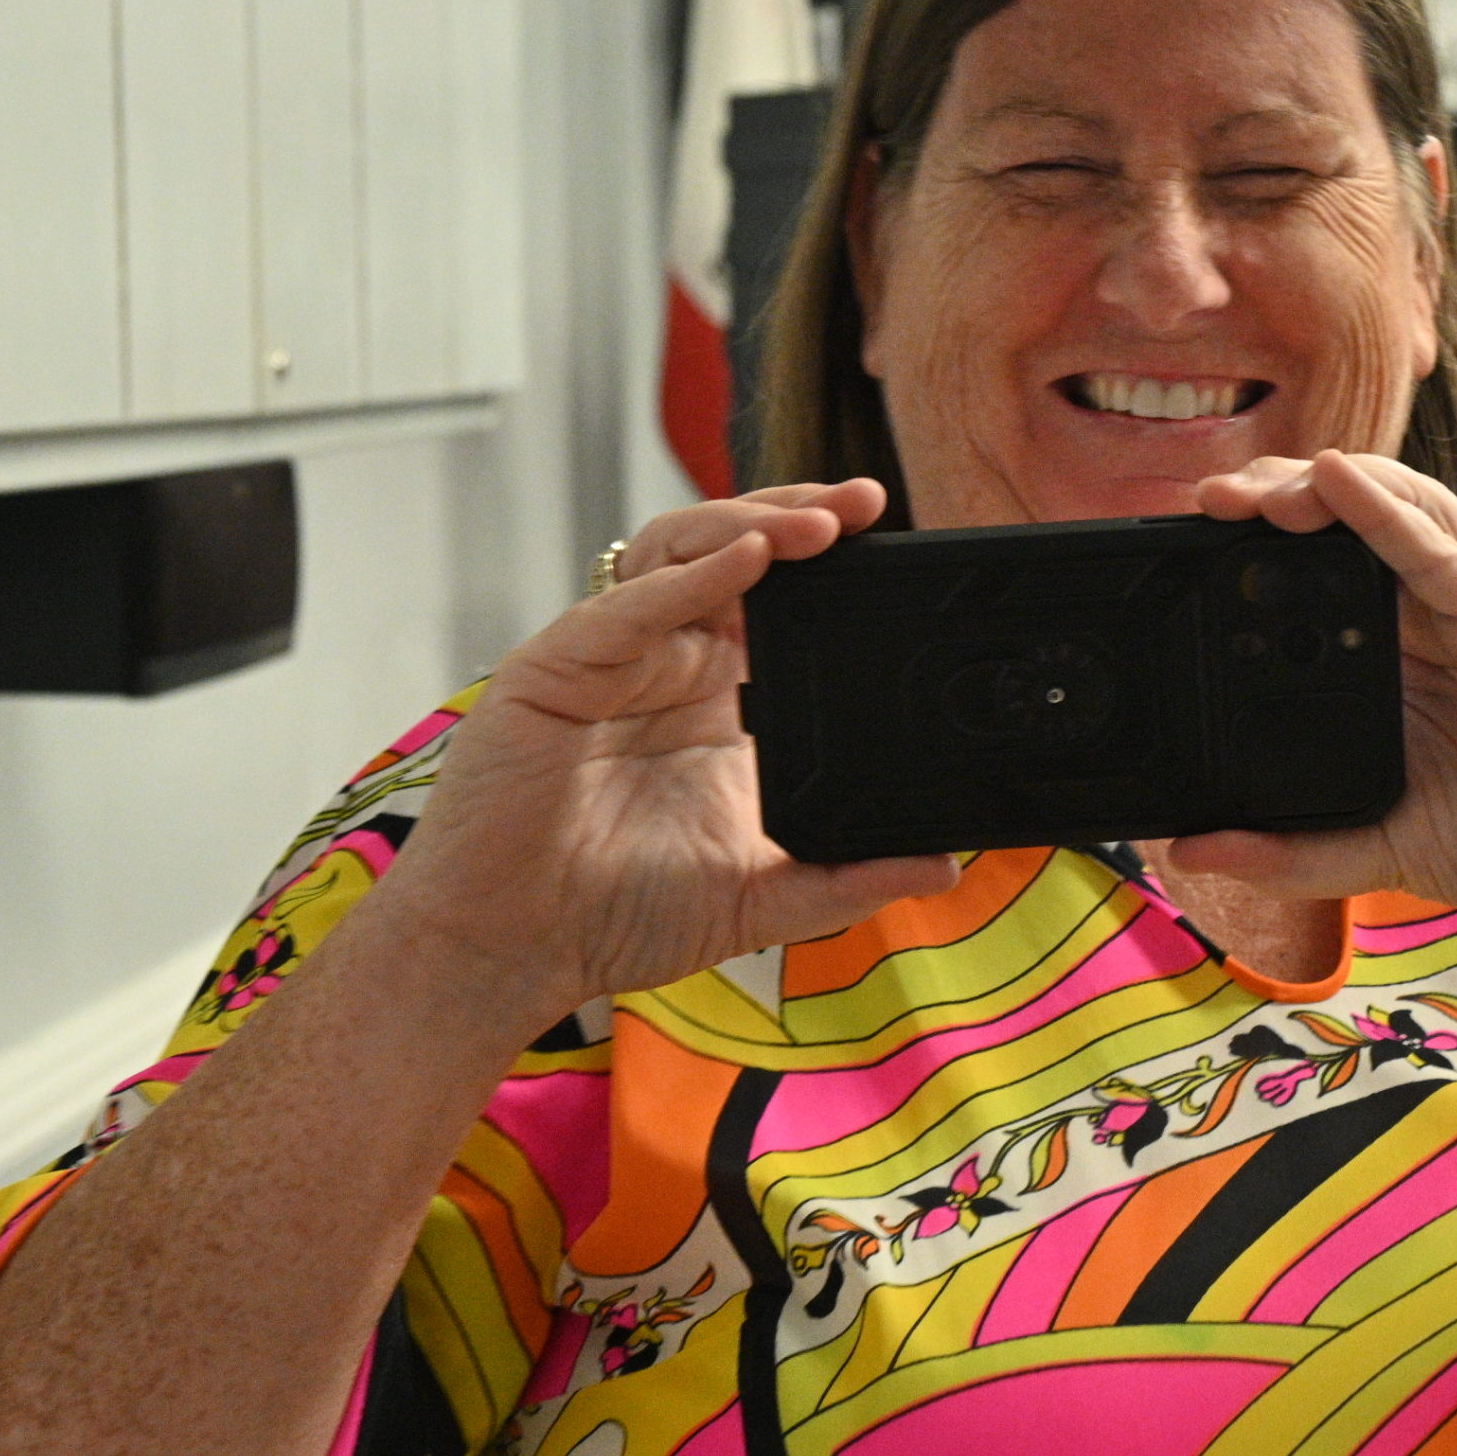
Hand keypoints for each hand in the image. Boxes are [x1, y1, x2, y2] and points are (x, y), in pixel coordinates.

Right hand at [370, 481, 958, 1019]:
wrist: (510, 954)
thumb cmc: (614, 916)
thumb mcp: (760, 898)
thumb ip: (849, 878)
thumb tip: (946, 864)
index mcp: (719, 699)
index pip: (785, 599)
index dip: (835, 564)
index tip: (900, 546)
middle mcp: (668, 663)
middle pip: (737, 551)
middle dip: (803, 513)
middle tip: (868, 501)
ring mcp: (612, 658)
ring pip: (681, 552)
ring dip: (751, 524)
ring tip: (819, 524)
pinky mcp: (556, 668)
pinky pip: (627, 605)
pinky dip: (689, 577)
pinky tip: (747, 558)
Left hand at [1176, 451, 1456, 930]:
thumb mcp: (1377, 850)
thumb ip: (1287, 852)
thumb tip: (1184, 850)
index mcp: (1381, 671)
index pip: (1299, 591)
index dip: (1241, 564)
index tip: (1179, 564)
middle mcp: (1416, 625)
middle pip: (1331, 534)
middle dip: (1266, 505)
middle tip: (1206, 504)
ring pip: (1382, 512)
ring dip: (1317, 488)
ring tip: (1258, 492)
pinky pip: (1435, 542)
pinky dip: (1384, 506)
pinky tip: (1338, 480)